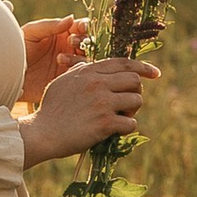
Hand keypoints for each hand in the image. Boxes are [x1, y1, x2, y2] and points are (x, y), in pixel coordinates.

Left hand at [19, 14, 84, 103]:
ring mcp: (68, 65)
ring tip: (59, 58)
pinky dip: (77, 70)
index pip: (79, 27)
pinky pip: (80, 75)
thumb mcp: (31, 33)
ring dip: (78, 56)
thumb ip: (50, 25)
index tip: (80, 27)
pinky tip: (63, 68)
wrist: (8, 72)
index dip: (83, 26)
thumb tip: (72, 18)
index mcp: (60, 33)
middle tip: (71, 41)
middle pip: (87, 42)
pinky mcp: (66, 80)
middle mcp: (67, 48)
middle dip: (83, 40)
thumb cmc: (17, 48)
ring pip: (86, 59)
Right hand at [21, 54, 154, 167]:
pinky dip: (126, 129)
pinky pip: (131, 124)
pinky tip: (114, 132)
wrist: (42, 133)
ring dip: (132, 112)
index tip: (155, 73)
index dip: (143, 67)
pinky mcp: (105, 123)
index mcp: (88, 71)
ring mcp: (102, 103)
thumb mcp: (63, 82)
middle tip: (126, 105)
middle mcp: (97, 83)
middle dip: (135, 92)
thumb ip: (80, 72)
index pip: (123, 63)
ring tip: (118, 118)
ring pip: (136, 100)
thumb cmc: (51, 110)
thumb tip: (93, 67)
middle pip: (135, 80)